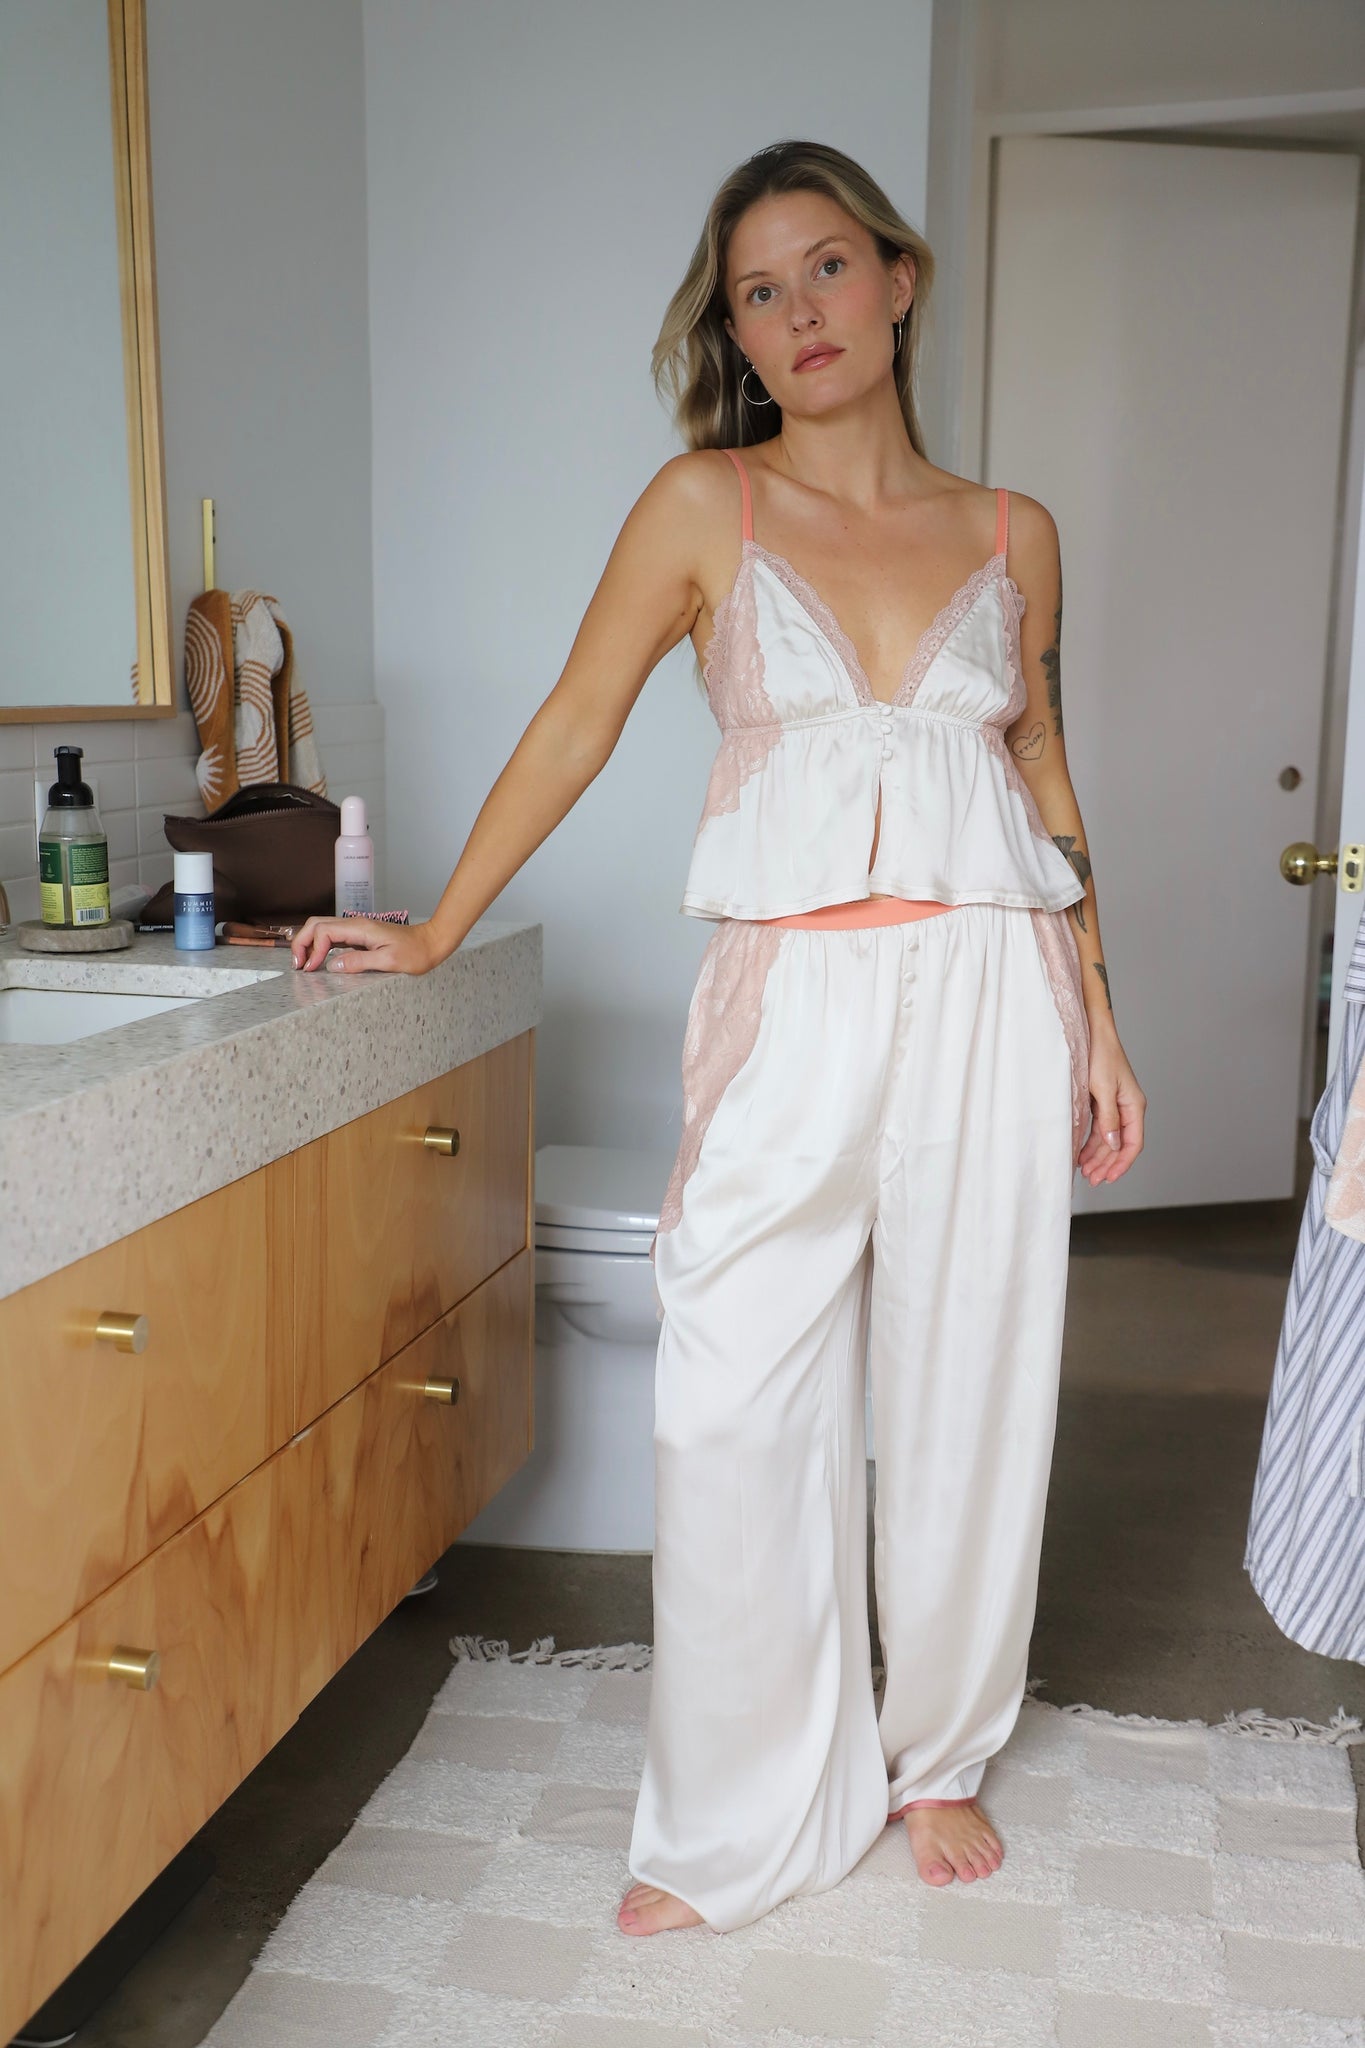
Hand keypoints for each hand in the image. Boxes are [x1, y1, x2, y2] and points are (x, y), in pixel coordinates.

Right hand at [290, 916, 442, 975]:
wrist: (431, 943)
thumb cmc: (415, 952)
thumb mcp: (389, 960)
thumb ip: (360, 962)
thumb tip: (332, 966)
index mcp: (359, 928)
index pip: (323, 931)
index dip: (313, 950)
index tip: (312, 969)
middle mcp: (354, 924)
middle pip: (316, 924)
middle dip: (302, 943)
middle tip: (299, 966)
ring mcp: (356, 929)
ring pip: (322, 928)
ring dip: (309, 944)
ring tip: (305, 965)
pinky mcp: (359, 936)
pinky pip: (332, 936)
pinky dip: (320, 946)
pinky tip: (320, 960)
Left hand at [1078, 1024, 1145, 1185]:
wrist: (1092, 1031)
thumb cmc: (1100, 1055)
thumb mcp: (1102, 1089)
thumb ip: (1108, 1119)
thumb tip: (1114, 1145)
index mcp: (1134, 1105)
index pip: (1133, 1143)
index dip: (1122, 1163)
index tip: (1109, 1178)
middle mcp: (1127, 1108)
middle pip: (1120, 1144)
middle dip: (1107, 1164)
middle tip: (1092, 1180)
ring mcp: (1115, 1105)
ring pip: (1109, 1139)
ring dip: (1098, 1156)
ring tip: (1085, 1172)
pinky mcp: (1102, 1101)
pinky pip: (1100, 1128)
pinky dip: (1091, 1143)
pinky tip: (1082, 1154)